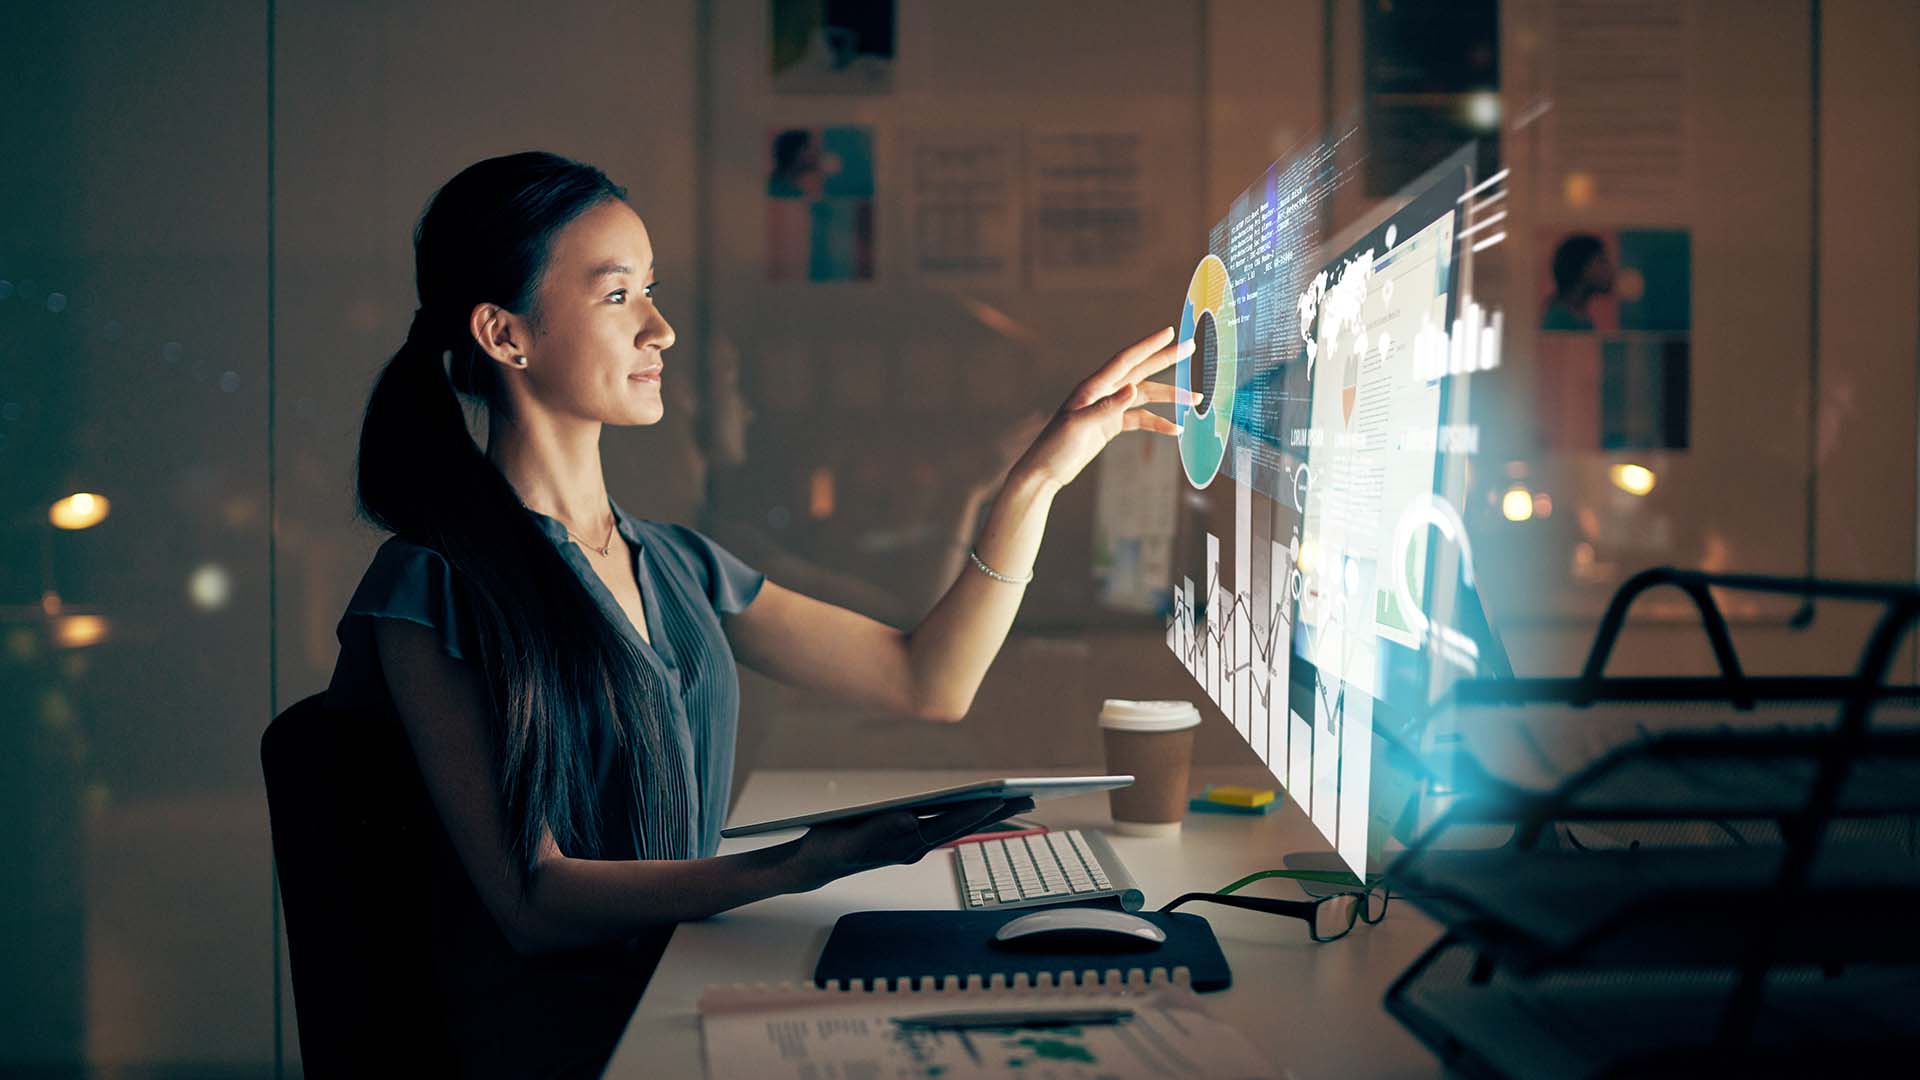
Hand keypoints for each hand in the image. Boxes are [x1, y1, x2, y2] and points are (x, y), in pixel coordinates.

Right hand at [783, 796, 1034, 892]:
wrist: (815, 865)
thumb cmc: (830, 849)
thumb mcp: (849, 840)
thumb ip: (878, 831)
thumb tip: (911, 820)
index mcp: (907, 843)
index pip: (951, 823)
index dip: (979, 810)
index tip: (1005, 797)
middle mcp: (915, 844)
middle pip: (963, 824)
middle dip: (996, 811)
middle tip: (1031, 798)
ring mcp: (912, 842)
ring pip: (956, 825)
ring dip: (985, 813)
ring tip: (1013, 800)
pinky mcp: (905, 838)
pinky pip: (942, 824)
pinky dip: (964, 814)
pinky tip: (975, 806)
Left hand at [1012, 327, 1199, 491]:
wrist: (1045, 470)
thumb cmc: (1055, 446)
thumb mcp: (1079, 426)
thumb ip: (1107, 408)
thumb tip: (1133, 389)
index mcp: (1093, 386)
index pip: (1126, 360)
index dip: (1149, 345)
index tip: (1170, 333)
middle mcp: (1103, 392)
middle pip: (1141, 371)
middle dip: (1166, 360)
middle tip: (1191, 347)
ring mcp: (1108, 408)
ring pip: (1145, 396)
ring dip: (1170, 397)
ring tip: (1196, 399)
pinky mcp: (1110, 424)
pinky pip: (1139, 419)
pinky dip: (1157, 422)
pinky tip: (1174, 429)